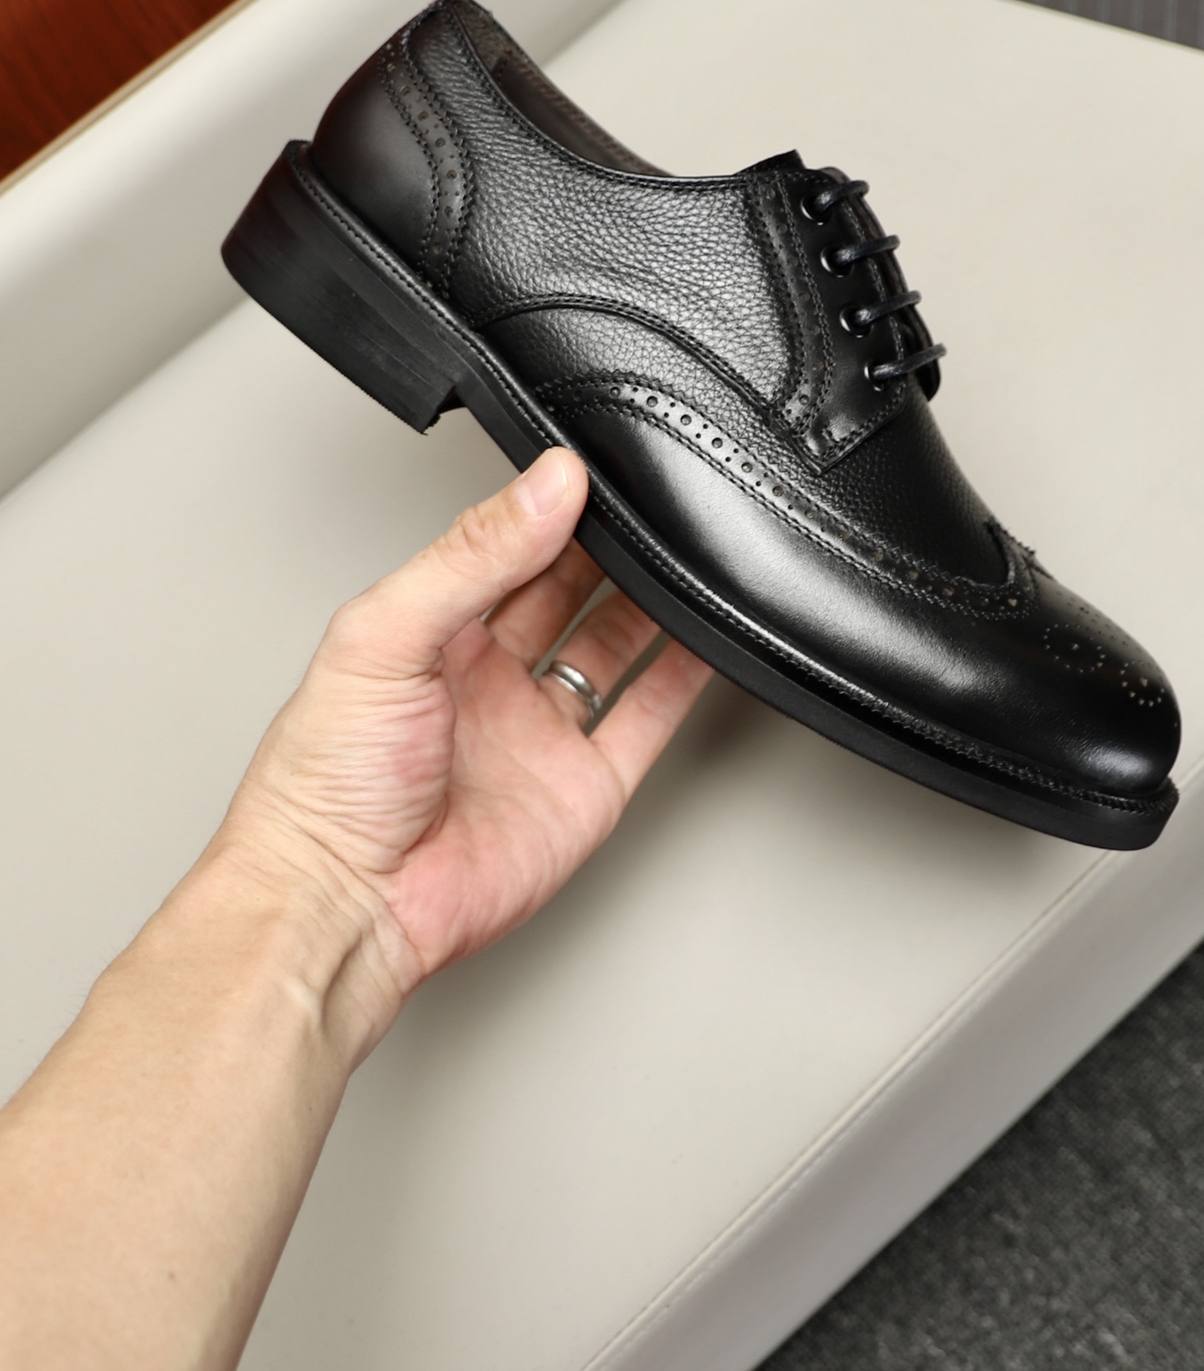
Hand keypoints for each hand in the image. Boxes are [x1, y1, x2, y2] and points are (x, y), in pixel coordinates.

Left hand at [217, 448, 710, 1018]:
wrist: (345, 906)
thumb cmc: (325, 783)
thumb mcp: (385, 634)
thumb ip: (472, 555)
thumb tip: (546, 484)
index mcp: (429, 631)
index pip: (502, 546)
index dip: (547, 506)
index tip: (594, 464)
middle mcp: (486, 677)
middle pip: (565, 588)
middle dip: (607, 544)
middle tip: (651, 499)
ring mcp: (537, 731)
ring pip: (613, 645)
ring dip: (652, 601)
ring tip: (692, 551)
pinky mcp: (582, 787)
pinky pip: (646, 719)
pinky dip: (685, 679)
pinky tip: (711, 637)